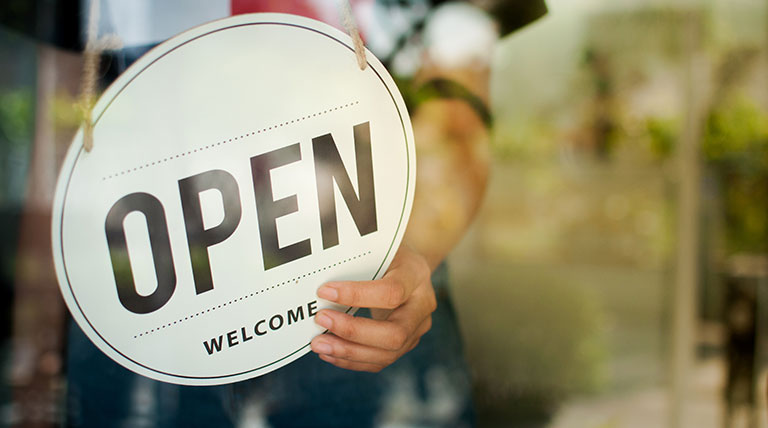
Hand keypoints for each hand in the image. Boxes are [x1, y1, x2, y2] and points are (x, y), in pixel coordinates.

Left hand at [310, 245, 436, 371]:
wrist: (408, 268)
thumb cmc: (387, 255)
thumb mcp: (377, 249)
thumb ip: (356, 262)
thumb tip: (317, 281)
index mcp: (416, 276)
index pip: (391, 292)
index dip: (356, 295)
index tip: (324, 291)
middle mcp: (422, 306)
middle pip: (394, 333)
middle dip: (353, 332)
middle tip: (321, 320)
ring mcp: (416, 330)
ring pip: (387, 354)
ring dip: (348, 352)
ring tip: (319, 344)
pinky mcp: (405, 344)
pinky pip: (379, 361)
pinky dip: (351, 360)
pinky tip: (329, 353)